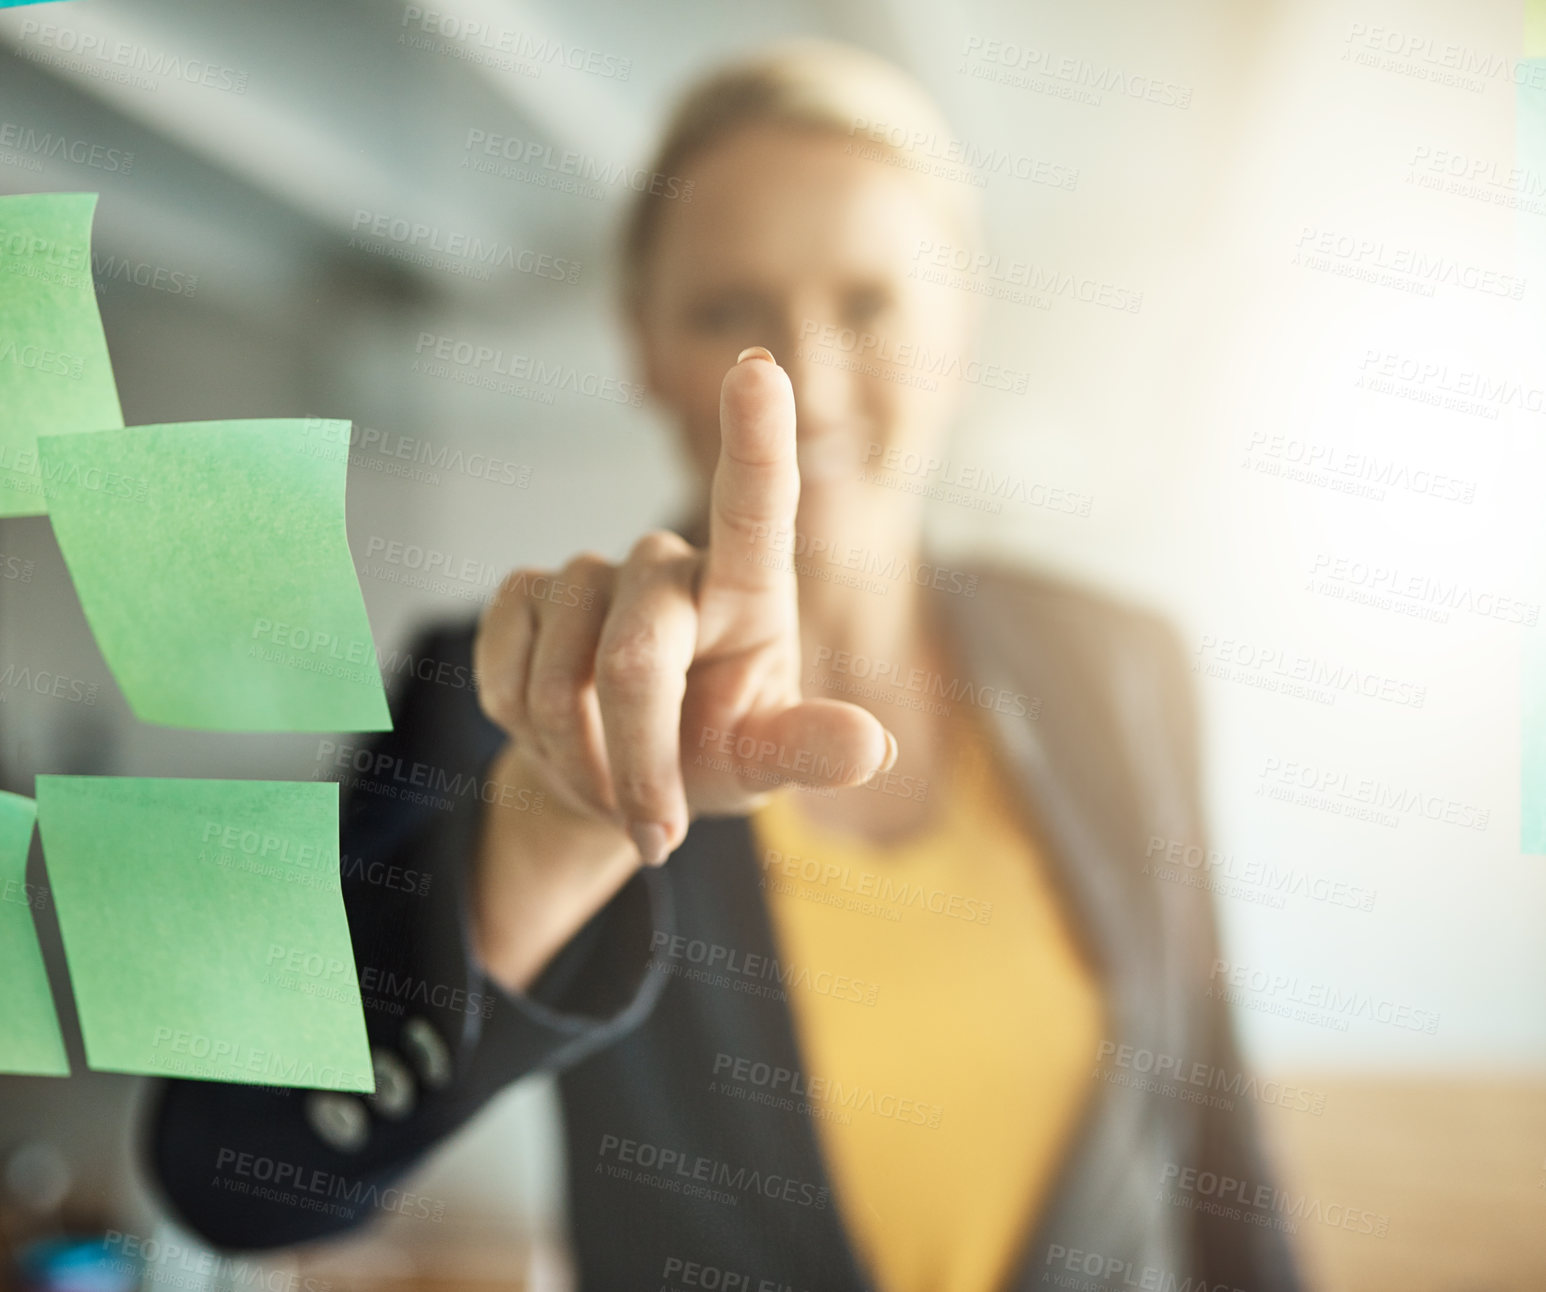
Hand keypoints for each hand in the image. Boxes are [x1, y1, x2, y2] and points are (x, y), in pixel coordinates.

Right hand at [472, 346, 896, 864]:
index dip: (757, 438)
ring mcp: (594, 572)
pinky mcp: (526, 591)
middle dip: (635, 761)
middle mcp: (672, 564)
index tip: (761, 369)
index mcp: (750, 591)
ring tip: (605, 780)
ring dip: (574, 752)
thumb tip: (873, 746)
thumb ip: (808, 749)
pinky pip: (502, 657)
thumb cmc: (712, 756)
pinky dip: (519, 720)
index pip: (757, 505)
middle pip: (635, 655)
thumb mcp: (765, 764)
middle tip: (654, 836)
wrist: (617, 780)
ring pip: (557, 668)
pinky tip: (549, 727)